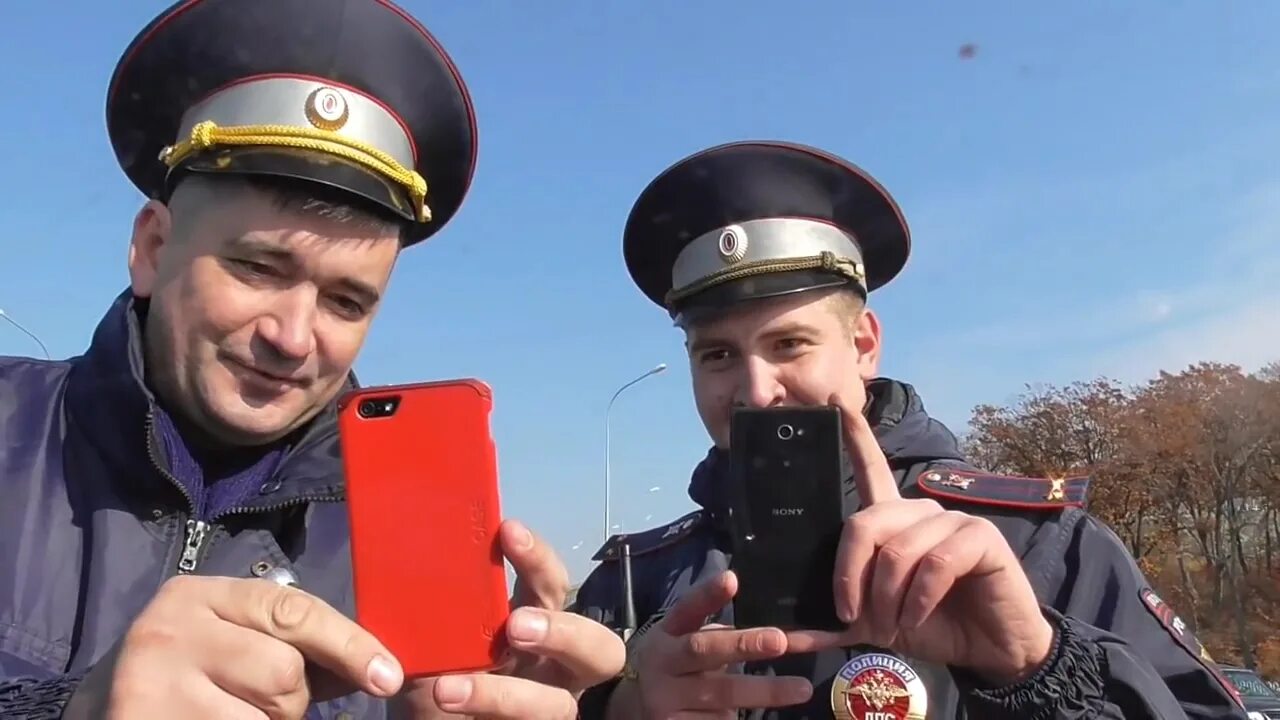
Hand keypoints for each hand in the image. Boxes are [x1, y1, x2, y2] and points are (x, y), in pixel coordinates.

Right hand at [63, 575, 402, 719]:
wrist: (109, 706)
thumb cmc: (195, 671)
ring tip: (229, 713)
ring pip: (265, 719)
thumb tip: (378, 667)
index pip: (293, 612)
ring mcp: (151, 684)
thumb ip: (300, 642)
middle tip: (255, 700)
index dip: (349, 645)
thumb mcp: (237, 638)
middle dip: (291, 699)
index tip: (387, 677)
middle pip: (285, 674)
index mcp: (201, 594)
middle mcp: (170, 630)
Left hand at [392, 520, 623, 718]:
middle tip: (516, 626)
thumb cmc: (432, 670)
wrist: (420, 718)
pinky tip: (445, 705)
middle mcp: (554, 669)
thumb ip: (431, 606)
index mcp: (538, 627)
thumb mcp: (430, 633)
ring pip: (556, 707)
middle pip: (600, 649)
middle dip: (563, 633)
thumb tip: (410, 560)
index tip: (507, 531)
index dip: (540, 559)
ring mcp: (545, 709)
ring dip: (502, 695)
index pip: (554, 586)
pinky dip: (486, 717)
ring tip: (447, 689)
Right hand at [607, 570, 814, 719]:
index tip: (731, 580)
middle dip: (743, 644)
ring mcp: (665, 699)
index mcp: (669, 633)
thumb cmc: (678, 669)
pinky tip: (771, 716)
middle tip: (780, 640)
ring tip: (802, 688)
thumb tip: (791, 638)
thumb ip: (733, 637)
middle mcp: (664, 662)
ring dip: (765, 690)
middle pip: (704, 650)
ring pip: (721, 693)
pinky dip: (742, 719)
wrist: (634, 711)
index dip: (707, 595)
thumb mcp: (692, 644)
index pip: (687, 609)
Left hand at [807, 392, 1054, 685]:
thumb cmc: (932, 626)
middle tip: (856, 617)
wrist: (989, 650)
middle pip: (864, 522)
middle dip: (852, 577)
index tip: (833, 401)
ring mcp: (951, 519)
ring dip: (888, 598)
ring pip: (897, 550)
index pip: (871, 468)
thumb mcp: (874, 624)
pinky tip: (918, 617)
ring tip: (894, 625)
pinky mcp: (979, 536)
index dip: (854, 435)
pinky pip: (934, 562)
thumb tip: (782, 635)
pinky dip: (919, 598)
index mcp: (894, 522)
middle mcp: (920, 511)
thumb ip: (833, 625)